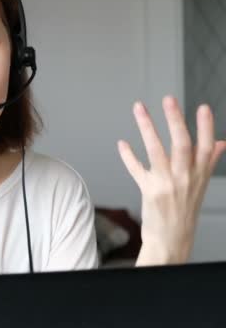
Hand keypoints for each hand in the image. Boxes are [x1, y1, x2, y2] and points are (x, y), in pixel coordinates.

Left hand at [117, 96, 225, 265]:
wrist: (172, 240)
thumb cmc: (185, 210)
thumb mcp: (201, 184)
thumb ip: (208, 161)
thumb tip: (221, 142)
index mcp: (199, 174)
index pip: (206, 147)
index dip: (206, 127)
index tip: (203, 108)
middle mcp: (184, 178)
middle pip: (181, 145)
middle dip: (175, 120)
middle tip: (168, 100)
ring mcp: (166, 184)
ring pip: (156, 152)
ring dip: (147, 128)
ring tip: (139, 109)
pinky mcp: (149, 191)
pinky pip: (137, 170)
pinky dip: (128, 156)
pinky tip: (122, 144)